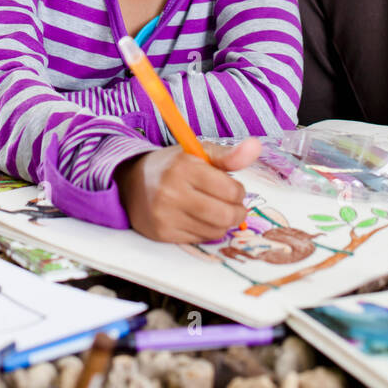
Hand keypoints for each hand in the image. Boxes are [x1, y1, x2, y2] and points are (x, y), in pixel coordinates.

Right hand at [116, 137, 261, 242]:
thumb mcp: (199, 153)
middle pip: (224, 215)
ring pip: (214, 230)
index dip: (238, 191)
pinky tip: (199, 219)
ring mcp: (165, 214)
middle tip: (234, 207)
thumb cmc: (173, 166)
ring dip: (223, 223)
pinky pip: (199, 239)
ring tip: (216, 211)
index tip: (233, 188)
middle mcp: (171, 191)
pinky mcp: (162, 233)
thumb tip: (256, 147)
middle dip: (237, 212)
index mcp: (183, 166)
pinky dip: (206, 231)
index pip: (230, 190)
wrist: (131, 183)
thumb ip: (229, 155)